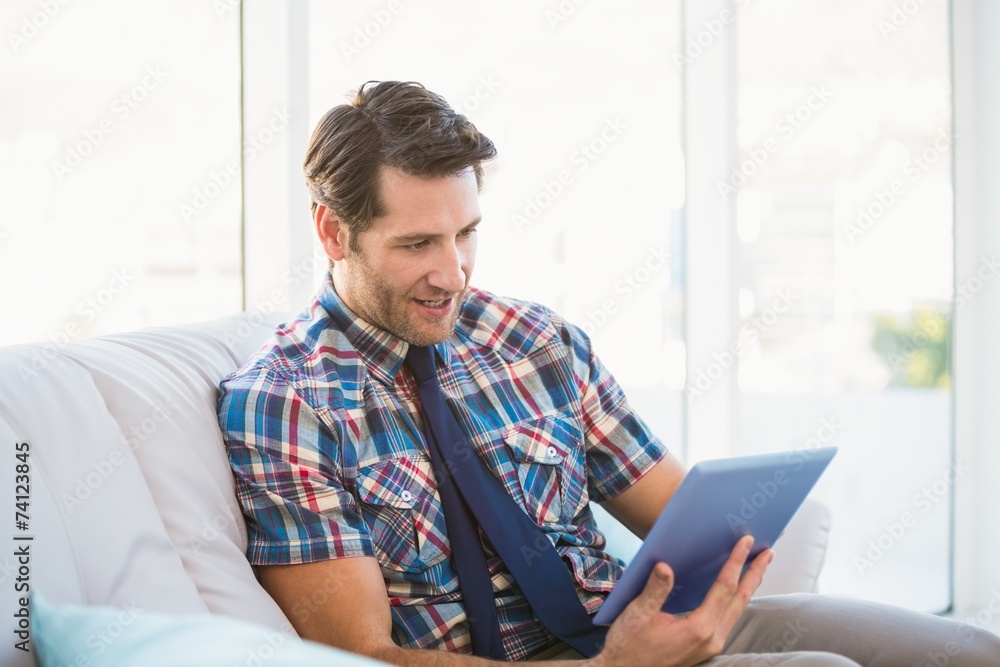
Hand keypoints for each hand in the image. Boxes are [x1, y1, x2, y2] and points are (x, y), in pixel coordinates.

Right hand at [591, 536, 772, 666]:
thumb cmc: (629, 644)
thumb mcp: (639, 614)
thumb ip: (655, 589)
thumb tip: (665, 566)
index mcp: (698, 628)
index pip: (724, 588)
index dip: (736, 563)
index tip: (746, 543)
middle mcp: (711, 639)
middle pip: (740, 600)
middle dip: (754, 574)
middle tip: (767, 553)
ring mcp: (711, 646)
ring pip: (736, 611)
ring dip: (748, 587)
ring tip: (757, 568)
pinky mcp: (706, 648)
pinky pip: (728, 620)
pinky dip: (736, 601)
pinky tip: (735, 592)